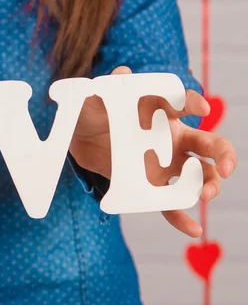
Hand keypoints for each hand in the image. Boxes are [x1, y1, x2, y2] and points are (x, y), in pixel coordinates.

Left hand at [69, 66, 236, 237]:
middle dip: (223, 155)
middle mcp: (172, 138)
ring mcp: (164, 164)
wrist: (78, 137)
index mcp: (162, 112)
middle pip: (209, 145)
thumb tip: (122, 73)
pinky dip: (181, 218)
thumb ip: (109, 87)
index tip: (200, 109)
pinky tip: (194, 231)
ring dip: (208, 185)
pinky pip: (169, 204)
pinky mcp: (150, 184)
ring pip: (197, 176)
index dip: (194, 104)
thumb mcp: (97, 97)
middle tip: (225, 168)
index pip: (185, 104)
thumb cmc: (93, 111)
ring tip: (205, 195)